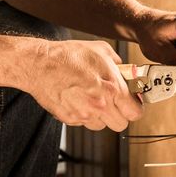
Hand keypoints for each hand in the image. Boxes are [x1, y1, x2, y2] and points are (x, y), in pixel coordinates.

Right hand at [26, 39, 143, 132]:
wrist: (40, 64)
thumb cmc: (68, 55)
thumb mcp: (101, 50)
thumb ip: (119, 64)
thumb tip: (127, 72)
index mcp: (112, 88)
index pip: (135, 113)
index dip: (135, 108)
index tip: (132, 104)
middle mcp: (99, 105)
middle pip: (120, 124)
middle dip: (119, 114)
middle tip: (113, 102)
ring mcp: (83, 114)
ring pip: (101, 126)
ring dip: (100, 116)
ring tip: (92, 99)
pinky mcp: (69, 119)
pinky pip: (83, 122)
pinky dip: (83, 114)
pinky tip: (78, 99)